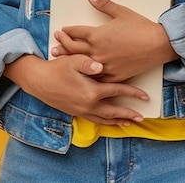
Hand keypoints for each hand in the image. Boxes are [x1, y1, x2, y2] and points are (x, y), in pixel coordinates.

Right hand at [4, 53, 148, 125]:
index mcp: (91, 91)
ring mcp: (82, 110)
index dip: (132, 93)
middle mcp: (88, 104)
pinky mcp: (76, 112)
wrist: (39, 81)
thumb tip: (101, 66)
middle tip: (141, 117)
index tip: (145, 96)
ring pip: (104, 118)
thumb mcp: (74, 60)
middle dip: (128, 114)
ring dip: (118, 121)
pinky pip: (95, 120)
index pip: (117, 91)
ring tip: (129, 123)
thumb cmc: (58, 68)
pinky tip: (109, 121)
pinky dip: (105, 122)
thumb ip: (88, 63)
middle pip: (114, 111)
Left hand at [51, 0, 177, 82]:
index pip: (76, 32)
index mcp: (97, 35)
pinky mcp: (113, 75)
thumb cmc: (141, 28)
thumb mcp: (121, 12)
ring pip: (81, 64)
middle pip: (74, 48)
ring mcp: (104, 65)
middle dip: (63, 44)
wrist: (157, 45)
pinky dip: (86, 74)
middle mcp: (97, 51)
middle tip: (56, 42)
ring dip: (69, 60)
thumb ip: (104, 4)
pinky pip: (95, 77)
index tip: (62, 30)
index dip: (67, 31)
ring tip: (60, 59)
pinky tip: (81, 74)